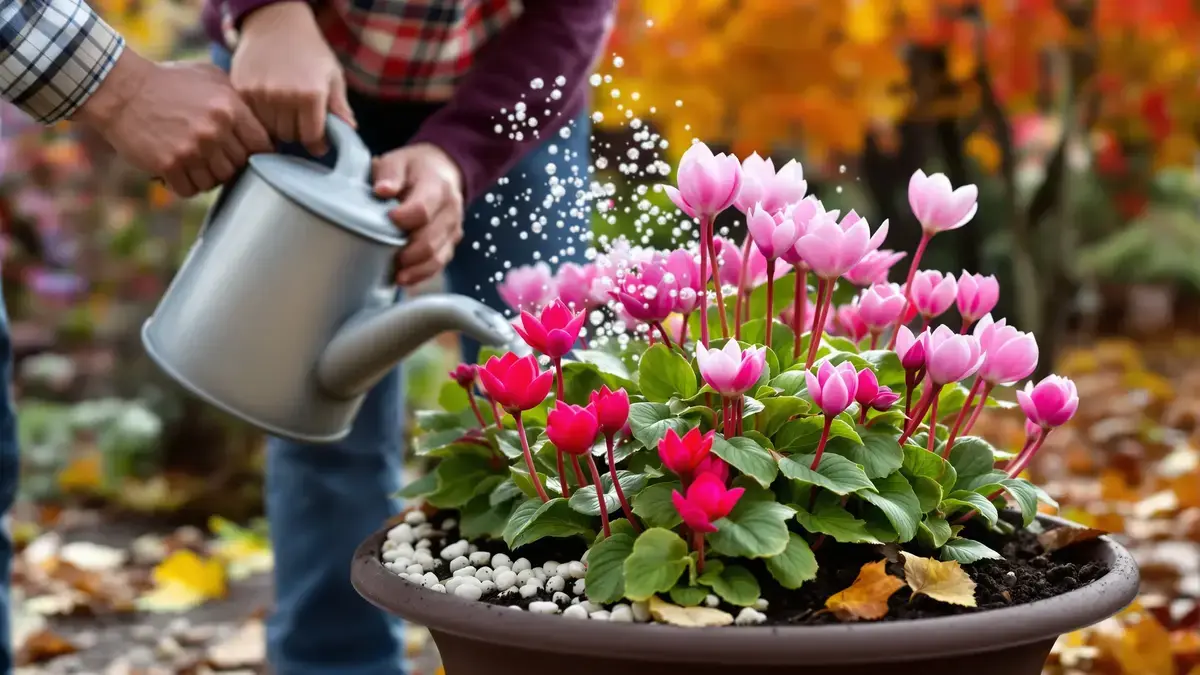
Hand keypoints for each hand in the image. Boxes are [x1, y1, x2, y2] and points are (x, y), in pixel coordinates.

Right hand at [75, 51, 270, 196]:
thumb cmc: (168, 81)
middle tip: (214, 156)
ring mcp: (192, 150)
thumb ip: (237, 97)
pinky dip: (186, 185)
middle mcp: (214, 131)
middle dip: (229, 164)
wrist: (121, 90)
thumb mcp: (209, 76)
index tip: (246, 152)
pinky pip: (191, 190)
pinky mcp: (169, 165)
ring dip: (207, 176)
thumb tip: (262, 119)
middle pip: (239, 167)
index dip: (256, 152)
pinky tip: (179, 170)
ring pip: (216, 182)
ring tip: (195, 162)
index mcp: (230, 109)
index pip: (262, 146)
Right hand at [231, 2, 355, 155]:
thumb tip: (349, 131)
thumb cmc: (310, 51)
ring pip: (268, 130)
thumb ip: (339, 106)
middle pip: (289, 135)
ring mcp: (260, 93)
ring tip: (284, 113)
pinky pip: (251, 118)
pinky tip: (268, 106)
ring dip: (277, 127)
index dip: (317, 142)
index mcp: (311, 94)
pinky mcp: (241, 89)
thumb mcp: (333, 75)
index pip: (311, 137)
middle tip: (300, 121)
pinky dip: (260, 117)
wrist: (277, 24)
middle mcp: (284, 96)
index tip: (318, 141)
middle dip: (297, 133)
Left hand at [373, 144, 464, 286]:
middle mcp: (450, 211)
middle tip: (383, 254)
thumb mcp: (399, 160)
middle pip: (430, 239)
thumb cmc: (416, 168)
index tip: (387, 221)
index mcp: (437, 186)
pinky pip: (440, 264)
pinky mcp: (451, 243)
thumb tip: (382, 190)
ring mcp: (453, 230)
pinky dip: (422, 275)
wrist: (444, 171)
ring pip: (437, 256)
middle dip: (406, 252)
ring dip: (415, 269)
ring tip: (396, 275)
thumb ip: (389, 173)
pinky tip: (405, 278)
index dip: (402, 220)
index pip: (422, 210)